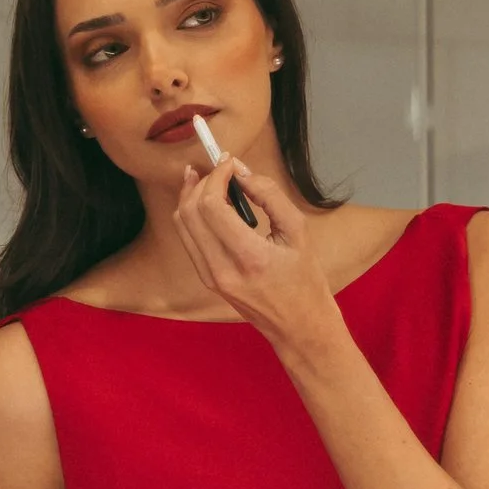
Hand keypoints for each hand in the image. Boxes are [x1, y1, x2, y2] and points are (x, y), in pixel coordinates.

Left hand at [169, 159, 339, 356]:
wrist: (299, 326)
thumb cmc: (306, 280)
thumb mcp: (298, 231)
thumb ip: (269, 195)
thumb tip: (241, 171)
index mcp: (250, 257)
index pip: (212, 206)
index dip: (217, 176)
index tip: (230, 163)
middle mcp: (222, 269)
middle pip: (190, 212)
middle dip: (203, 182)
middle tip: (221, 168)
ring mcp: (210, 276)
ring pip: (182, 225)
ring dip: (191, 195)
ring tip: (207, 177)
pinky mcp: (207, 279)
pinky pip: (189, 239)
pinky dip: (193, 214)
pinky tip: (205, 200)